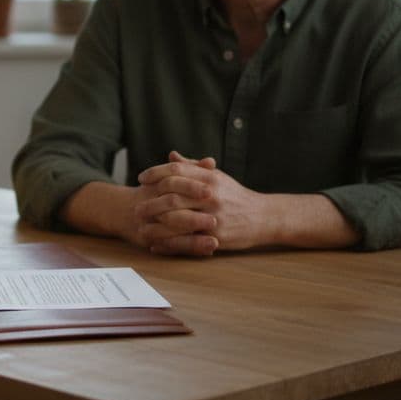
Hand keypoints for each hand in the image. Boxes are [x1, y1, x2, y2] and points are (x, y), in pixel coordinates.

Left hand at [135, 151, 271, 254]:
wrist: (264, 217)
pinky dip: (168, 243)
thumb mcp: (217, 177)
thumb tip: (171, 156)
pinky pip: (186, 240)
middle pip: (172, 196)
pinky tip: (155, 244)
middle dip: (150, 202)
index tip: (141, 179)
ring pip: (176, 219)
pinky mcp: (215, 236)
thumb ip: (193, 167)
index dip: (155, 173)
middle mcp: (210, 195)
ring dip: (155, 224)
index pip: (176, 171)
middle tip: (136, 206)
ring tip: (141, 226)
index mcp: (210, 178)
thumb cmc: (235, 196)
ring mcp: (213, 216)